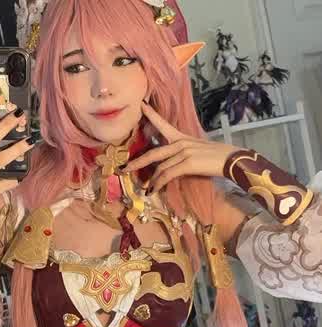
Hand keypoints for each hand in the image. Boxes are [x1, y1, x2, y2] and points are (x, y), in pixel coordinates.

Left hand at [123, 102, 241, 194]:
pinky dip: (158, 184)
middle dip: (137, 162)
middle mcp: (180, 143)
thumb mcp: (198, 153)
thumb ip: (183, 157)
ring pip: (159, 167)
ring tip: (144, 189)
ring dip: (151, 181)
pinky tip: (153, 191)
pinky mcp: (187, 163)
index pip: (163, 124)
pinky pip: (167, 175)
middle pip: (153, 153)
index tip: (141, 105)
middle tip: (123, 168)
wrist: (232, 160)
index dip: (151, 115)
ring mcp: (183, 152)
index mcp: (182, 138)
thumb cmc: (217, 159)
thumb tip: (171, 168)